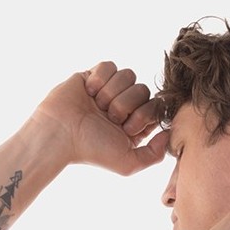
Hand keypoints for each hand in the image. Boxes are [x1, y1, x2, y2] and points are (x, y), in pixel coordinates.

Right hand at [31, 63, 168, 174]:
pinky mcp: (94, 75)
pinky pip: (110, 65)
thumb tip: (169, 133)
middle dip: (126, 104)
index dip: (144, 114)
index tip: (127, 127)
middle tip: (108, 117)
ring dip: (112, 92)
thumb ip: (154, 154)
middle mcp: (124, 106)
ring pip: (128, 75)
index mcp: (134, 125)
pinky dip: (100, 79)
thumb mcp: (128, 163)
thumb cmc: (91, 151)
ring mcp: (109, 90)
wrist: (60, 134)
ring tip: (96, 106)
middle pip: (143, 89)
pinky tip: (88, 92)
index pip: (156, 106)